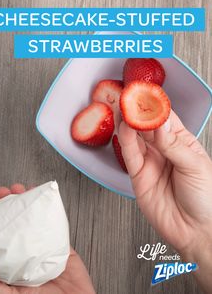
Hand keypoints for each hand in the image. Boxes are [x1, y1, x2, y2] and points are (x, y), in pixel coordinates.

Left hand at [0, 185, 95, 293]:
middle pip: (11, 221)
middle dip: (6, 204)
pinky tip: (41, 198)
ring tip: (20, 191)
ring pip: (31, 217)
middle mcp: (22, 250)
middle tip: (3, 194)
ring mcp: (40, 244)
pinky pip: (52, 221)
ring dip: (25, 200)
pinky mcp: (57, 241)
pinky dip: (48, 207)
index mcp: (6, 264)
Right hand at [119, 110, 211, 292]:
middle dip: (138, 111)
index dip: (156, 105)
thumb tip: (159, 124)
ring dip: (128, 123)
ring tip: (123, 109)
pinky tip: (123, 128)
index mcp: (183, 142)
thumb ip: (173, 145)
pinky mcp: (138, 176)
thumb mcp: (194, 166)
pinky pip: (130, 155)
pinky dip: (125, 141)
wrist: (196, 232)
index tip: (146, 94)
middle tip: (128, 98)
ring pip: (136, 138)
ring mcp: (151, 162)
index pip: (166, 118)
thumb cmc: (205, 199)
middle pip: (147, 126)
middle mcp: (164, 150)